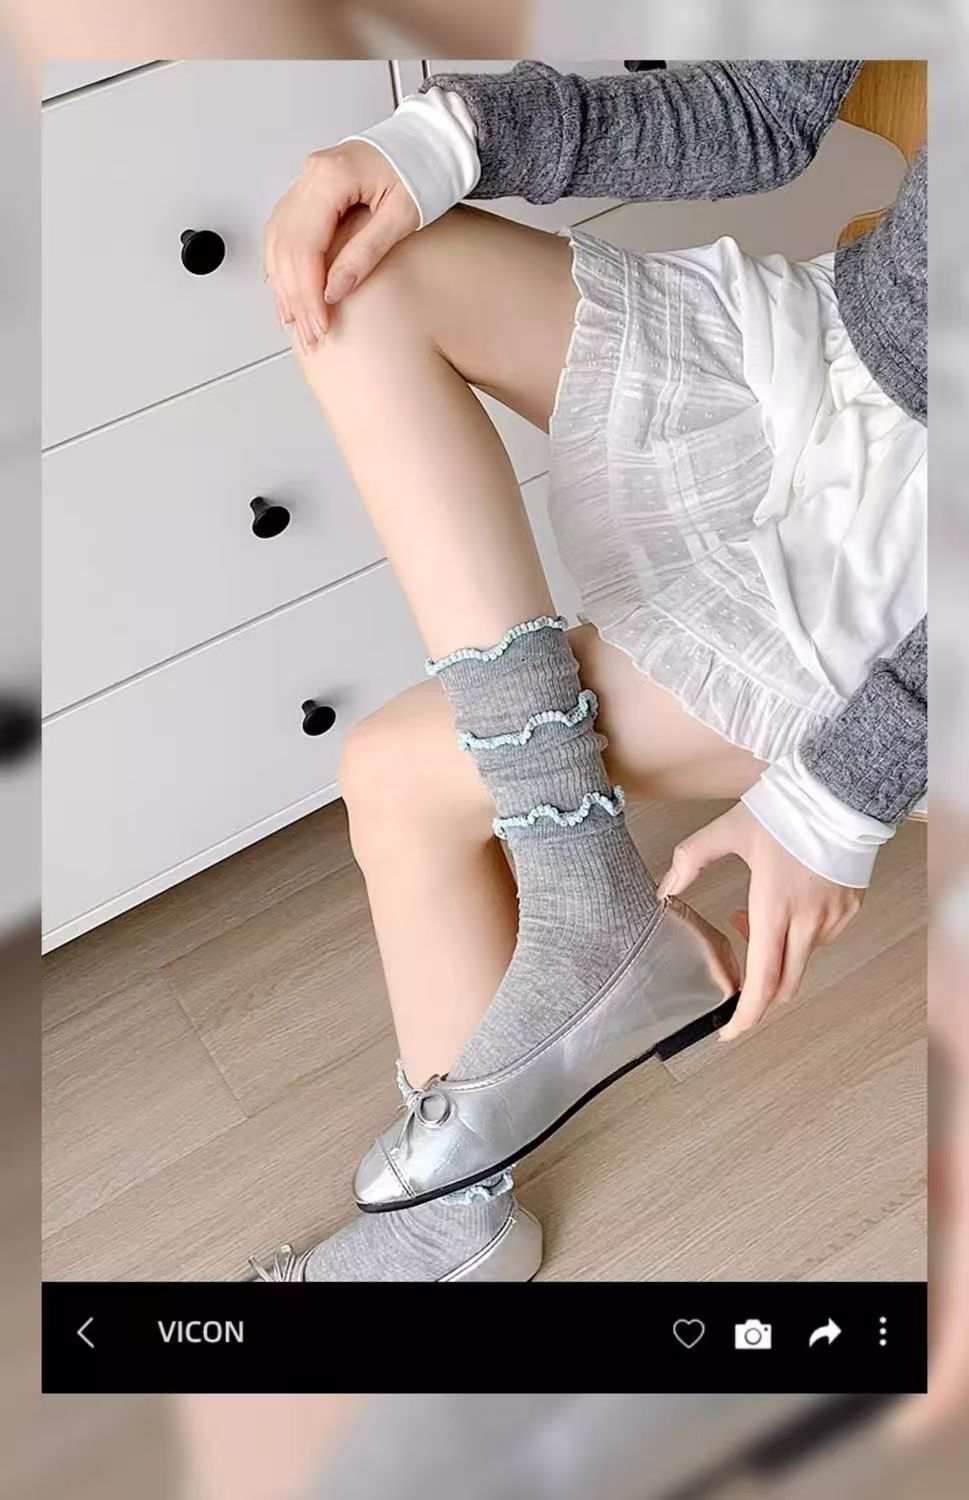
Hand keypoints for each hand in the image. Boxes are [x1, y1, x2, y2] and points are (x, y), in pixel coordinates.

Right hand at [263, 139, 418, 351]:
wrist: (428, 142)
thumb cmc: (423, 169)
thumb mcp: (402, 216)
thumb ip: (366, 253)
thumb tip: (334, 292)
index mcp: (332, 175)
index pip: (305, 245)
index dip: (308, 292)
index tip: (320, 325)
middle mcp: (311, 174)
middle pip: (287, 246)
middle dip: (296, 296)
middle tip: (311, 334)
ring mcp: (306, 180)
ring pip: (277, 239)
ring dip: (283, 284)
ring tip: (295, 321)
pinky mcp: (309, 191)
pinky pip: (283, 230)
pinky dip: (282, 264)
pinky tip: (286, 290)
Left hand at [657, 802, 862, 1038]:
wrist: (842, 790)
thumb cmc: (784, 809)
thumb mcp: (728, 830)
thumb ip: (691, 860)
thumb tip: (663, 891)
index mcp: (775, 906)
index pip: (764, 978)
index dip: (747, 1015)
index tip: (729, 1033)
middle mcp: (809, 921)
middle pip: (785, 984)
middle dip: (760, 994)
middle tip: (736, 983)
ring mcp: (835, 918)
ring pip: (802, 959)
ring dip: (776, 953)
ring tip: (751, 915)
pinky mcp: (851, 909)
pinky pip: (822, 938)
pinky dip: (798, 935)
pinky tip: (784, 904)